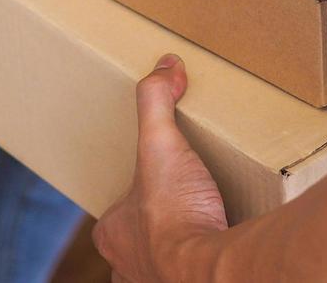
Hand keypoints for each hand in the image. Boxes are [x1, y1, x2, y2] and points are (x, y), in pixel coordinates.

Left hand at [94, 55, 227, 282]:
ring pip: (157, 264)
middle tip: (184, 207)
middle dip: (156, 227)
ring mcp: (152, 282)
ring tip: (201, 229)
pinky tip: (214, 249)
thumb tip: (165, 66)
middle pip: (137, 241)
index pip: (117, 211)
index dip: (138, 194)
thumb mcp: (161, 144)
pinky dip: (197, 265)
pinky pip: (185, 276)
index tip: (160, 182)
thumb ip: (157, 101)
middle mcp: (125, 266)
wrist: (205, 269)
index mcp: (112, 232)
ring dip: (175, 249)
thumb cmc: (174, 214)